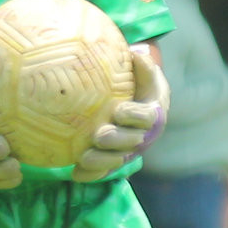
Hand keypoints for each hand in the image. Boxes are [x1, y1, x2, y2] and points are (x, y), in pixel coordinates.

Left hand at [74, 45, 169, 181]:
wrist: (136, 102)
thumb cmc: (138, 82)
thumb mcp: (143, 71)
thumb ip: (142, 65)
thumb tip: (137, 53)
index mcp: (152, 114)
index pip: (147, 117)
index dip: (134, 116)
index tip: (119, 110)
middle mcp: (143, 136)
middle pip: (133, 142)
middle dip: (117, 140)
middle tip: (100, 135)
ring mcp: (129, 150)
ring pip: (118, 160)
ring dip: (102, 161)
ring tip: (84, 157)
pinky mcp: (115, 160)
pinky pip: (104, 171)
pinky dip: (92, 174)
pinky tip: (75, 174)